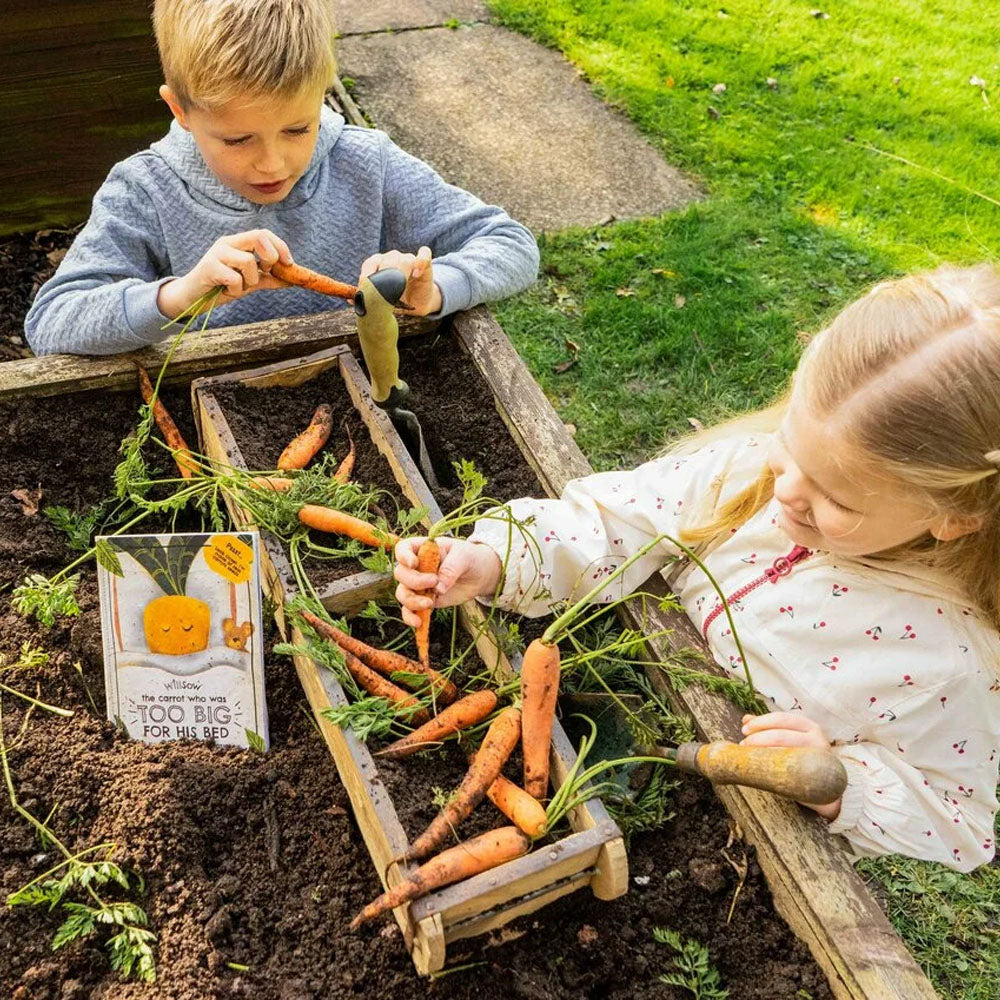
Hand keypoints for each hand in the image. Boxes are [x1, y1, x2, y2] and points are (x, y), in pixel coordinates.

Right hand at [158, 229, 292, 318]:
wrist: (193, 298)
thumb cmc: (222, 287)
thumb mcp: (250, 282)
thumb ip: (270, 278)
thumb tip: (294, 279)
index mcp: (238, 242)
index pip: (264, 234)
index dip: (280, 246)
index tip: (289, 264)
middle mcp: (228, 243)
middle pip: (258, 237)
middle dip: (269, 257)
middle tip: (263, 272)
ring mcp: (217, 253)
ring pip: (248, 261)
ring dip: (250, 281)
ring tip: (237, 287)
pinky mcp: (209, 267)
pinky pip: (235, 278)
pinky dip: (237, 290)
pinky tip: (226, 290)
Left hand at [360, 245, 441, 315]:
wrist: (416, 303)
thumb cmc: (395, 300)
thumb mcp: (381, 301)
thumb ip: (367, 298)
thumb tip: (350, 300)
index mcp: (377, 265)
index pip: (370, 264)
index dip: (369, 276)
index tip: (370, 290)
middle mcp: (391, 259)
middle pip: (387, 260)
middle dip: (386, 277)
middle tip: (387, 292)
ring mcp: (408, 260)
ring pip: (404, 258)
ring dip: (402, 272)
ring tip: (401, 287)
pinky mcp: (425, 263)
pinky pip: (424, 254)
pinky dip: (420, 262)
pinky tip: (416, 274)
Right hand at [394, 537, 502, 627]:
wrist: (480, 575)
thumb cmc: (470, 558)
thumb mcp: (464, 556)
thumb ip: (451, 568)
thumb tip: (438, 589)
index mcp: (423, 548)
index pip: (403, 548)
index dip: (403, 556)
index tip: (414, 564)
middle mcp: (416, 566)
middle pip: (401, 573)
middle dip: (414, 581)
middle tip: (434, 582)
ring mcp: (418, 585)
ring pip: (402, 593)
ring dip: (412, 601)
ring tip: (430, 603)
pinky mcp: (423, 600)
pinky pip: (409, 610)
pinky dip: (410, 617)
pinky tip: (419, 623)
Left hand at [741, 712, 841, 819]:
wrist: (829, 787)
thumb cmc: (803, 757)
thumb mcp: (790, 738)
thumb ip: (771, 728)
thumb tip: (746, 719)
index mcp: (810, 726)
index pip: (781, 718)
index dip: (760, 722)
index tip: (745, 729)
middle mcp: (817, 738)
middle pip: (780, 735)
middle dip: (757, 739)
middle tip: (744, 745)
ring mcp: (818, 758)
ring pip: (784, 752)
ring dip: (761, 752)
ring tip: (748, 755)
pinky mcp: (815, 776)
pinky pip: (789, 771)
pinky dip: (771, 767)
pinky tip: (760, 769)